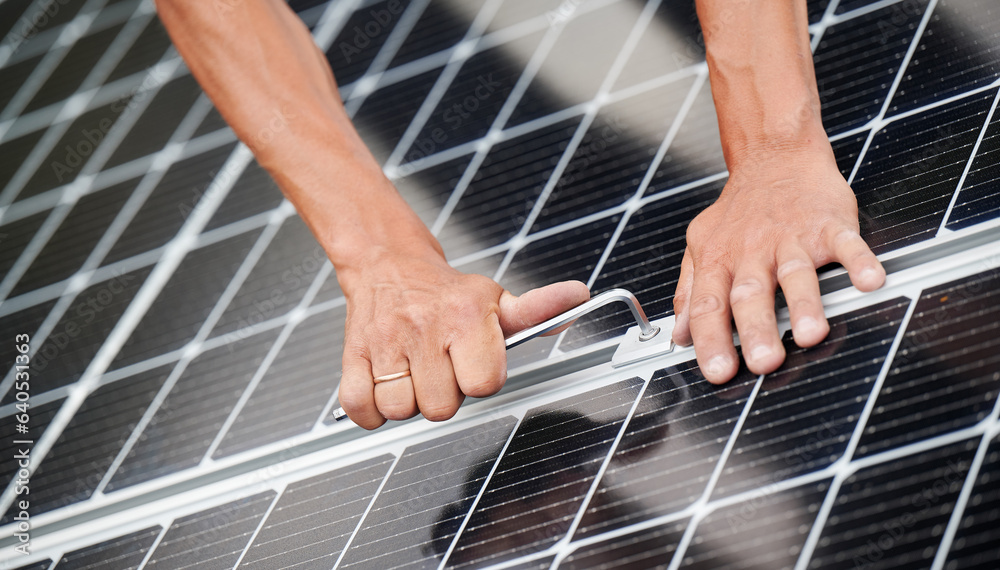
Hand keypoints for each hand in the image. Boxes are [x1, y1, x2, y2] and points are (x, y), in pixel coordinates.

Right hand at [336, 248, 589, 428]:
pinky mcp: (352, 355)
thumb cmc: (447, 292)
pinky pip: (360, 408)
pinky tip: (385, 384)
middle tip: (441, 367)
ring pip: (400, 410)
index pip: (483, 383)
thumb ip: (538, 309)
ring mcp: (385, 343)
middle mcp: (423, 328)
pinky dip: (370, 409)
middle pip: (441, 407)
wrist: (389, 264)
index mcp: (465, 316)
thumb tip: (578, 298)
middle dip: (444, 394)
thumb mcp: (496, 299)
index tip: (475, 364)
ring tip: (413, 373)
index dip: (481, 381)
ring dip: (408, 400)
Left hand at [671, 147, 884, 383]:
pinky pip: (845, 244)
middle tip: (762, 364)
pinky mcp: (828, 223)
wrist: (773, 157)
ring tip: (808, 335)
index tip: (717, 373)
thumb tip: (679, 335)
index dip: (710, 340)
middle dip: (755, 330)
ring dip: (803, 304)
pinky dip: (858, 261)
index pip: (708, 306)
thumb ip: (690, 292)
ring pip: (796, 273)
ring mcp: (791, 237)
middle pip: (750, 294)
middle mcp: (752, 251)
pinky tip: (868, 282)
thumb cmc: (739, 211)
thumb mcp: (701, 246)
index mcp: (719, 261)